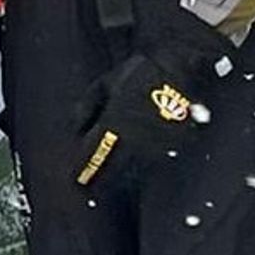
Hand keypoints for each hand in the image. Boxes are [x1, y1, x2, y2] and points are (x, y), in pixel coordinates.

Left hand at [72, 8, 231, 185]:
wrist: (176, 68)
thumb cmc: (136, 75)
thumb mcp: (103, 85)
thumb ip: (87, 107)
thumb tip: (77, 130)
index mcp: (116, 122)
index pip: (97, 153)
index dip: (86, 170)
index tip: (79, 181)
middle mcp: (138, 138)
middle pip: (116, 168)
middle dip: (103, 178)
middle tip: (91, 187)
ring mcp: (159, 144)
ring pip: (137, 169)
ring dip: (123, 175)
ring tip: (110, 182)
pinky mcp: (177, 146)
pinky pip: (156, 162)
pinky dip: (144, 167)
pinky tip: (136, 168)